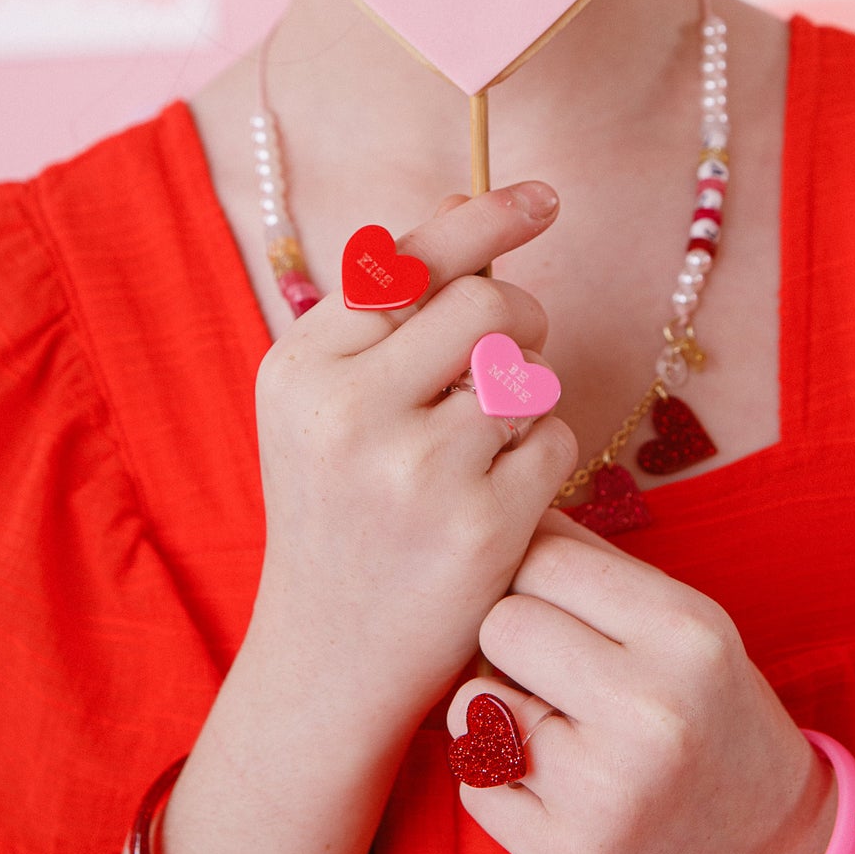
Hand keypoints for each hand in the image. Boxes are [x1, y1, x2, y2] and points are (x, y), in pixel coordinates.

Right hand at [249, 185, 578, 726]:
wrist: (330, 657)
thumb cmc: (337, 507)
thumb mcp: (325, 402)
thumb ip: (386, 307)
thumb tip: (466, 198)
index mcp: (300, 368)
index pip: (411, 260)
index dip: (487, 218)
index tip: (545, 196)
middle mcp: (347, 412)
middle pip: (486, 304)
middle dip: (519, 317)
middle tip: (511, 353)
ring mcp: (415, 472)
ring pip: (527, 371)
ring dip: (527, 390)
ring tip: (487, 433)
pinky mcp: (480, 528)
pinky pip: (554, 439)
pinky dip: (542, 453)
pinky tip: (502, 490)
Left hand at [447, 512, 832, 853]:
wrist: (773, 853)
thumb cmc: (711, 713)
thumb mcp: (686, 623)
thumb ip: (595, 566)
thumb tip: (507, 519)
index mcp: (685, 633)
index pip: (545, 557)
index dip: (535, 574)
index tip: (557, 602)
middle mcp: (650, 710)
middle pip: (500, 623)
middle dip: (514, 641)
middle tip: (553, 670)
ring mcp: (605, 793)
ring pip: (470, 701)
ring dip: (495, 708)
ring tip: (554, 727)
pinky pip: (472, 780)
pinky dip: (498, 777)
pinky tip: (554, 785)